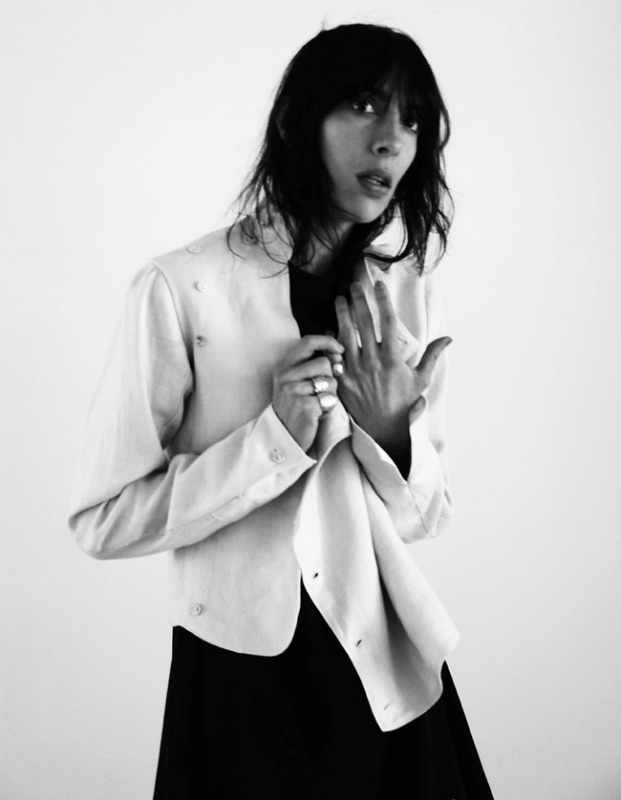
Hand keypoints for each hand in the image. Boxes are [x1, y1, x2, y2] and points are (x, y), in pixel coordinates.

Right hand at [272, 335, 343, 451]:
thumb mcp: (298, 383)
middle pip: (324, 362)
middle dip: (330, 377)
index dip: (328, 342)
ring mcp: (293, 391)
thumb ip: (315, 366)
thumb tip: (339, 354)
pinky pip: (330, 399)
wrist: (284, 438)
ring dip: (331, 394)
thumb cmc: (295, 408)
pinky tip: (318, 414)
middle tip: (320, 392)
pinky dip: (329, 408)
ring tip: (318, 403)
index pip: (308, 342)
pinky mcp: (304, 407)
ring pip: (330, 381)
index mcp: (284, 366)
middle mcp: (286, 376)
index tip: (339, 350)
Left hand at [335, 281, 450, 455]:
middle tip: (355, 285)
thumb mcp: (421, 379)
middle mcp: (373, 362)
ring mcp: (355, 370)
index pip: (387, 322)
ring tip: (339, 299)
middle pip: (364, 323)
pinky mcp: (343, 379)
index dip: (383, 300)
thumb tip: (449, 338)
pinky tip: (330, 327)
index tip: (379, 285)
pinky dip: (332, 340)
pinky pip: (335, 355)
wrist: (383, 428)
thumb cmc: (404, 403)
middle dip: (359, 300)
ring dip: (342, 315)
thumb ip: (433, 356)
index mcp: (393, 359)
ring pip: (346, 335)